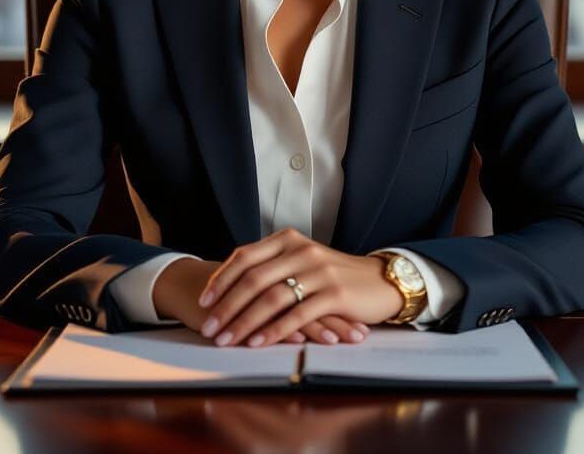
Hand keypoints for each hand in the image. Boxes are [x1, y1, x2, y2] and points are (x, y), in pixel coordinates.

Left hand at [153, 251, 372, 345]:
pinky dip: (274, 330)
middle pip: (253, 278)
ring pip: (271, 298)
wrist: (379, 281)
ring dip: (244, 322)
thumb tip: (232, 287)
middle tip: (209, 328)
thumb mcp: (302, 261)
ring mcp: (318, 271)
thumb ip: (273, 267)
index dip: (221, 279)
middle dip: (227, 306)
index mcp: (288, 239)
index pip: (245, 256)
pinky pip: (297, 315)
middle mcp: (301, 250)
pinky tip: (258, 343)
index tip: (203, 301)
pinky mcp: (334, 293)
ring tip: (227, 340)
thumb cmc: (335, 275)